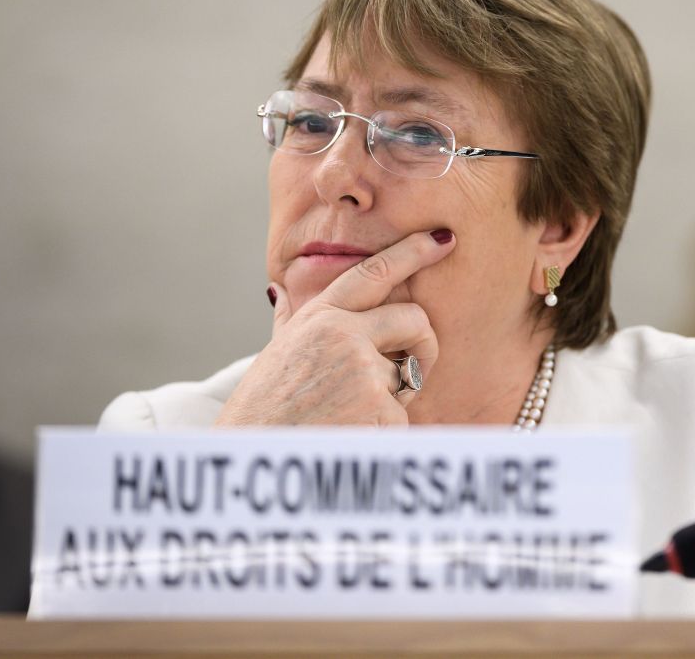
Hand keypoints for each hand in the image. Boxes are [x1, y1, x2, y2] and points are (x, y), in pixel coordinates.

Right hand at [215, 229, 455, 426]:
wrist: (253, 457)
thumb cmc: (261, 410)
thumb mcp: (274, 353)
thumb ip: (288, 319)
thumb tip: (279, 290)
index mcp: (319, 316)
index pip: (375, 273)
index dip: (412, 252)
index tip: (441, 238)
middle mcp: (344, 334)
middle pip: (414, 320)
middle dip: (423, 345)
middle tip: (415, 369)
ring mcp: (363, 369)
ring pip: (409, 375)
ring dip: (393, 400)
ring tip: (349, 416)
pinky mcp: (378, 407)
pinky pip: (402, 416)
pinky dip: (384, 432)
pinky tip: (350, 437)